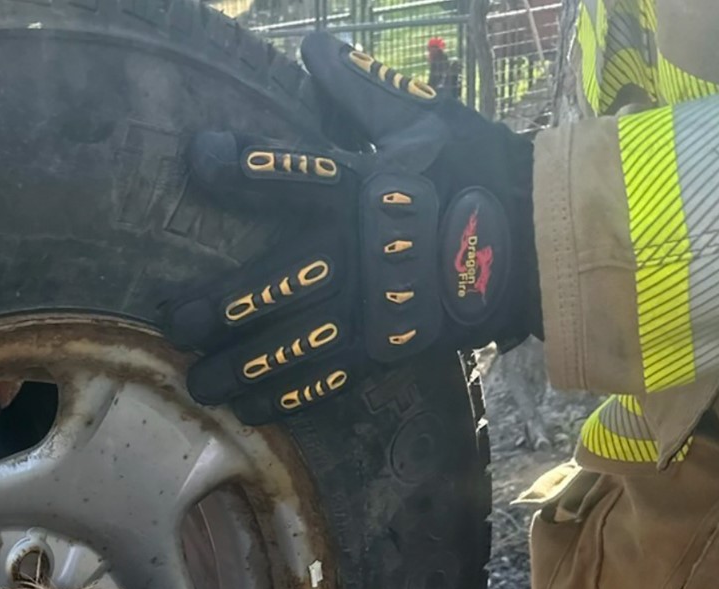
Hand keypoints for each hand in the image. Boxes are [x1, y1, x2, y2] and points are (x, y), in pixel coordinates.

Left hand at [161, 32, 540, 424]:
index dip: (244, 166)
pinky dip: (291, 396)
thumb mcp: (425, 120)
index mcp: (365, 188)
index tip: (199, 158)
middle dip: (220, 306)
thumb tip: (315, 47)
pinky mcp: (391, 346)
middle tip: (172, 322)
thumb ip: (362, 92)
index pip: (294, 172)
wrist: (546, 241)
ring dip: (242, 367)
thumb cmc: (479, 170)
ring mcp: (375, 306)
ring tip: (198, 384)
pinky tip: (252, 410)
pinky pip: (333, 378)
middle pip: (277, 281)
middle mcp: (361, 251)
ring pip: (295, 343)